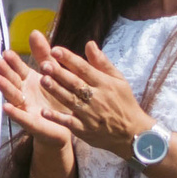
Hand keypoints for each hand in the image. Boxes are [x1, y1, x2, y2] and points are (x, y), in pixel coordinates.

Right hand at [0, 40, 76, 177]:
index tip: (5, 52)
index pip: (17, 68)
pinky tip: (6, 107)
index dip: (11, 61)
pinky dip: (14, 113)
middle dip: (2, 70)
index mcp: (29, 80)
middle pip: (11, 80)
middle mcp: (24, 93)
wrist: (70, 124)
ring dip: (2, 87)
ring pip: (12, 96)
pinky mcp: (32, 123)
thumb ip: (43, 54)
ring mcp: (26, 108)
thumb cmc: (59, 96)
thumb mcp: (54, 72)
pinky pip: (22, 118)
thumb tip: (34, 31)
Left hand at [34, 36, 154, 158]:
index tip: (54, 50)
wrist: (133, 133)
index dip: (69, 59)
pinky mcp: (84, 130)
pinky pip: (68, 122)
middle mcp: (97, 98)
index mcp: (105, 84)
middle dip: (59, 73)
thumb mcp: (118, 80)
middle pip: (75, 83)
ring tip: (42, 80)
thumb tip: (89, 43)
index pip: (84, 68)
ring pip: (70, 100)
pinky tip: (43, 112)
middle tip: (44, 64)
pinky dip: (57, 117)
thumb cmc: (124, 103)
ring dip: (56, 91)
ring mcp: (90, 115)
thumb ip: (102, 62)